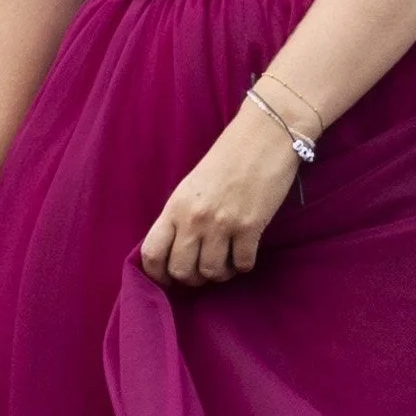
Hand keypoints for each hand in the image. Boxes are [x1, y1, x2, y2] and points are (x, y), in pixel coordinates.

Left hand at [136, 103, 304, 288]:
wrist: (263, 137)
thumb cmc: (227, 160)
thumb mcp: (191, 187)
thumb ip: (180, 217)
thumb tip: (177, 252)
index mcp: (175, 207)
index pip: (152, 253)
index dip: (157, 274)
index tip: (168, 277)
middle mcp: (194, 218)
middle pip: (181, 271)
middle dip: (192, 278)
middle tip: (203, 268)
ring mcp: (222, 224)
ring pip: (212, 273)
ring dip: (220, 274)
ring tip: (226, 261)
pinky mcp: (250, 227)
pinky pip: (242, 265)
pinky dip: (243, 265)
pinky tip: (244, 252)